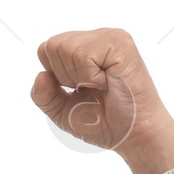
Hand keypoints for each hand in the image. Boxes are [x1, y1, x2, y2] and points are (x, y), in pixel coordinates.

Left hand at [30, 27, 173, 173]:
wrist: (132, 136)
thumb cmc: (104, 123)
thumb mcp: (63, 112)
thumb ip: (44, 96)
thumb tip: (41, 75)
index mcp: (84, 47)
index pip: (47, 48)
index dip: (56, 76)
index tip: (80, 90)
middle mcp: (96, 38)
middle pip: (52, 46)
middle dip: (65, 77)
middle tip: (92, 89)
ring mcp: (109, 37)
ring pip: (65, 48)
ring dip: (79, 77)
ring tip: (102, 86)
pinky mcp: (120, 42)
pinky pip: (82, 55)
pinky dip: (90, 77)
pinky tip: (108, 82)